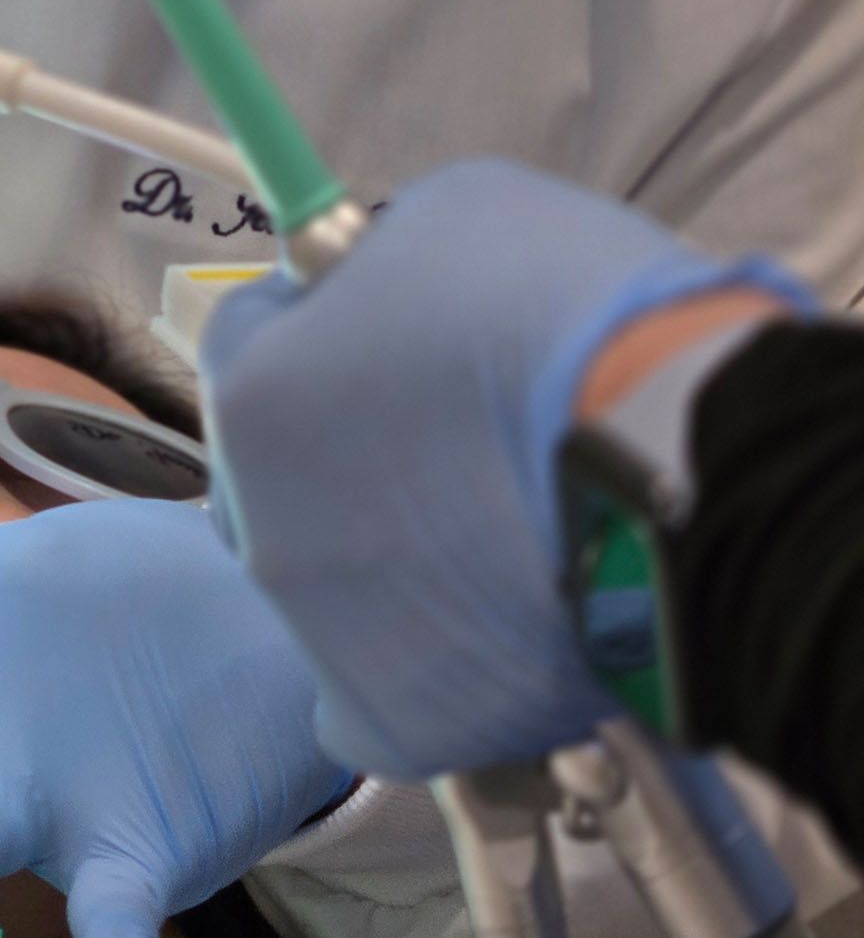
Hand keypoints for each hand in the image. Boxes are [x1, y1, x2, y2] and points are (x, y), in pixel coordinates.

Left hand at [201, 158, 812, 777]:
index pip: (251, 339)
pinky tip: (485, 631)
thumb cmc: (575, 323)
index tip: (382, 323)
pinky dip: (423, 666)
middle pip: (278, 475)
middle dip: (340, 448)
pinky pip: (377, 694)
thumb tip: (375, 279)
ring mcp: (319, 634)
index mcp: (257, 398)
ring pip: (330, 584)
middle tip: (450, 439)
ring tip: (498, 535)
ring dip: (387, 555)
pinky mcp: (392, 721)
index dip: (322, 322)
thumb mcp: (458, 216)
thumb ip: (384, 256)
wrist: (686, 470)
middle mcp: (260, 527)